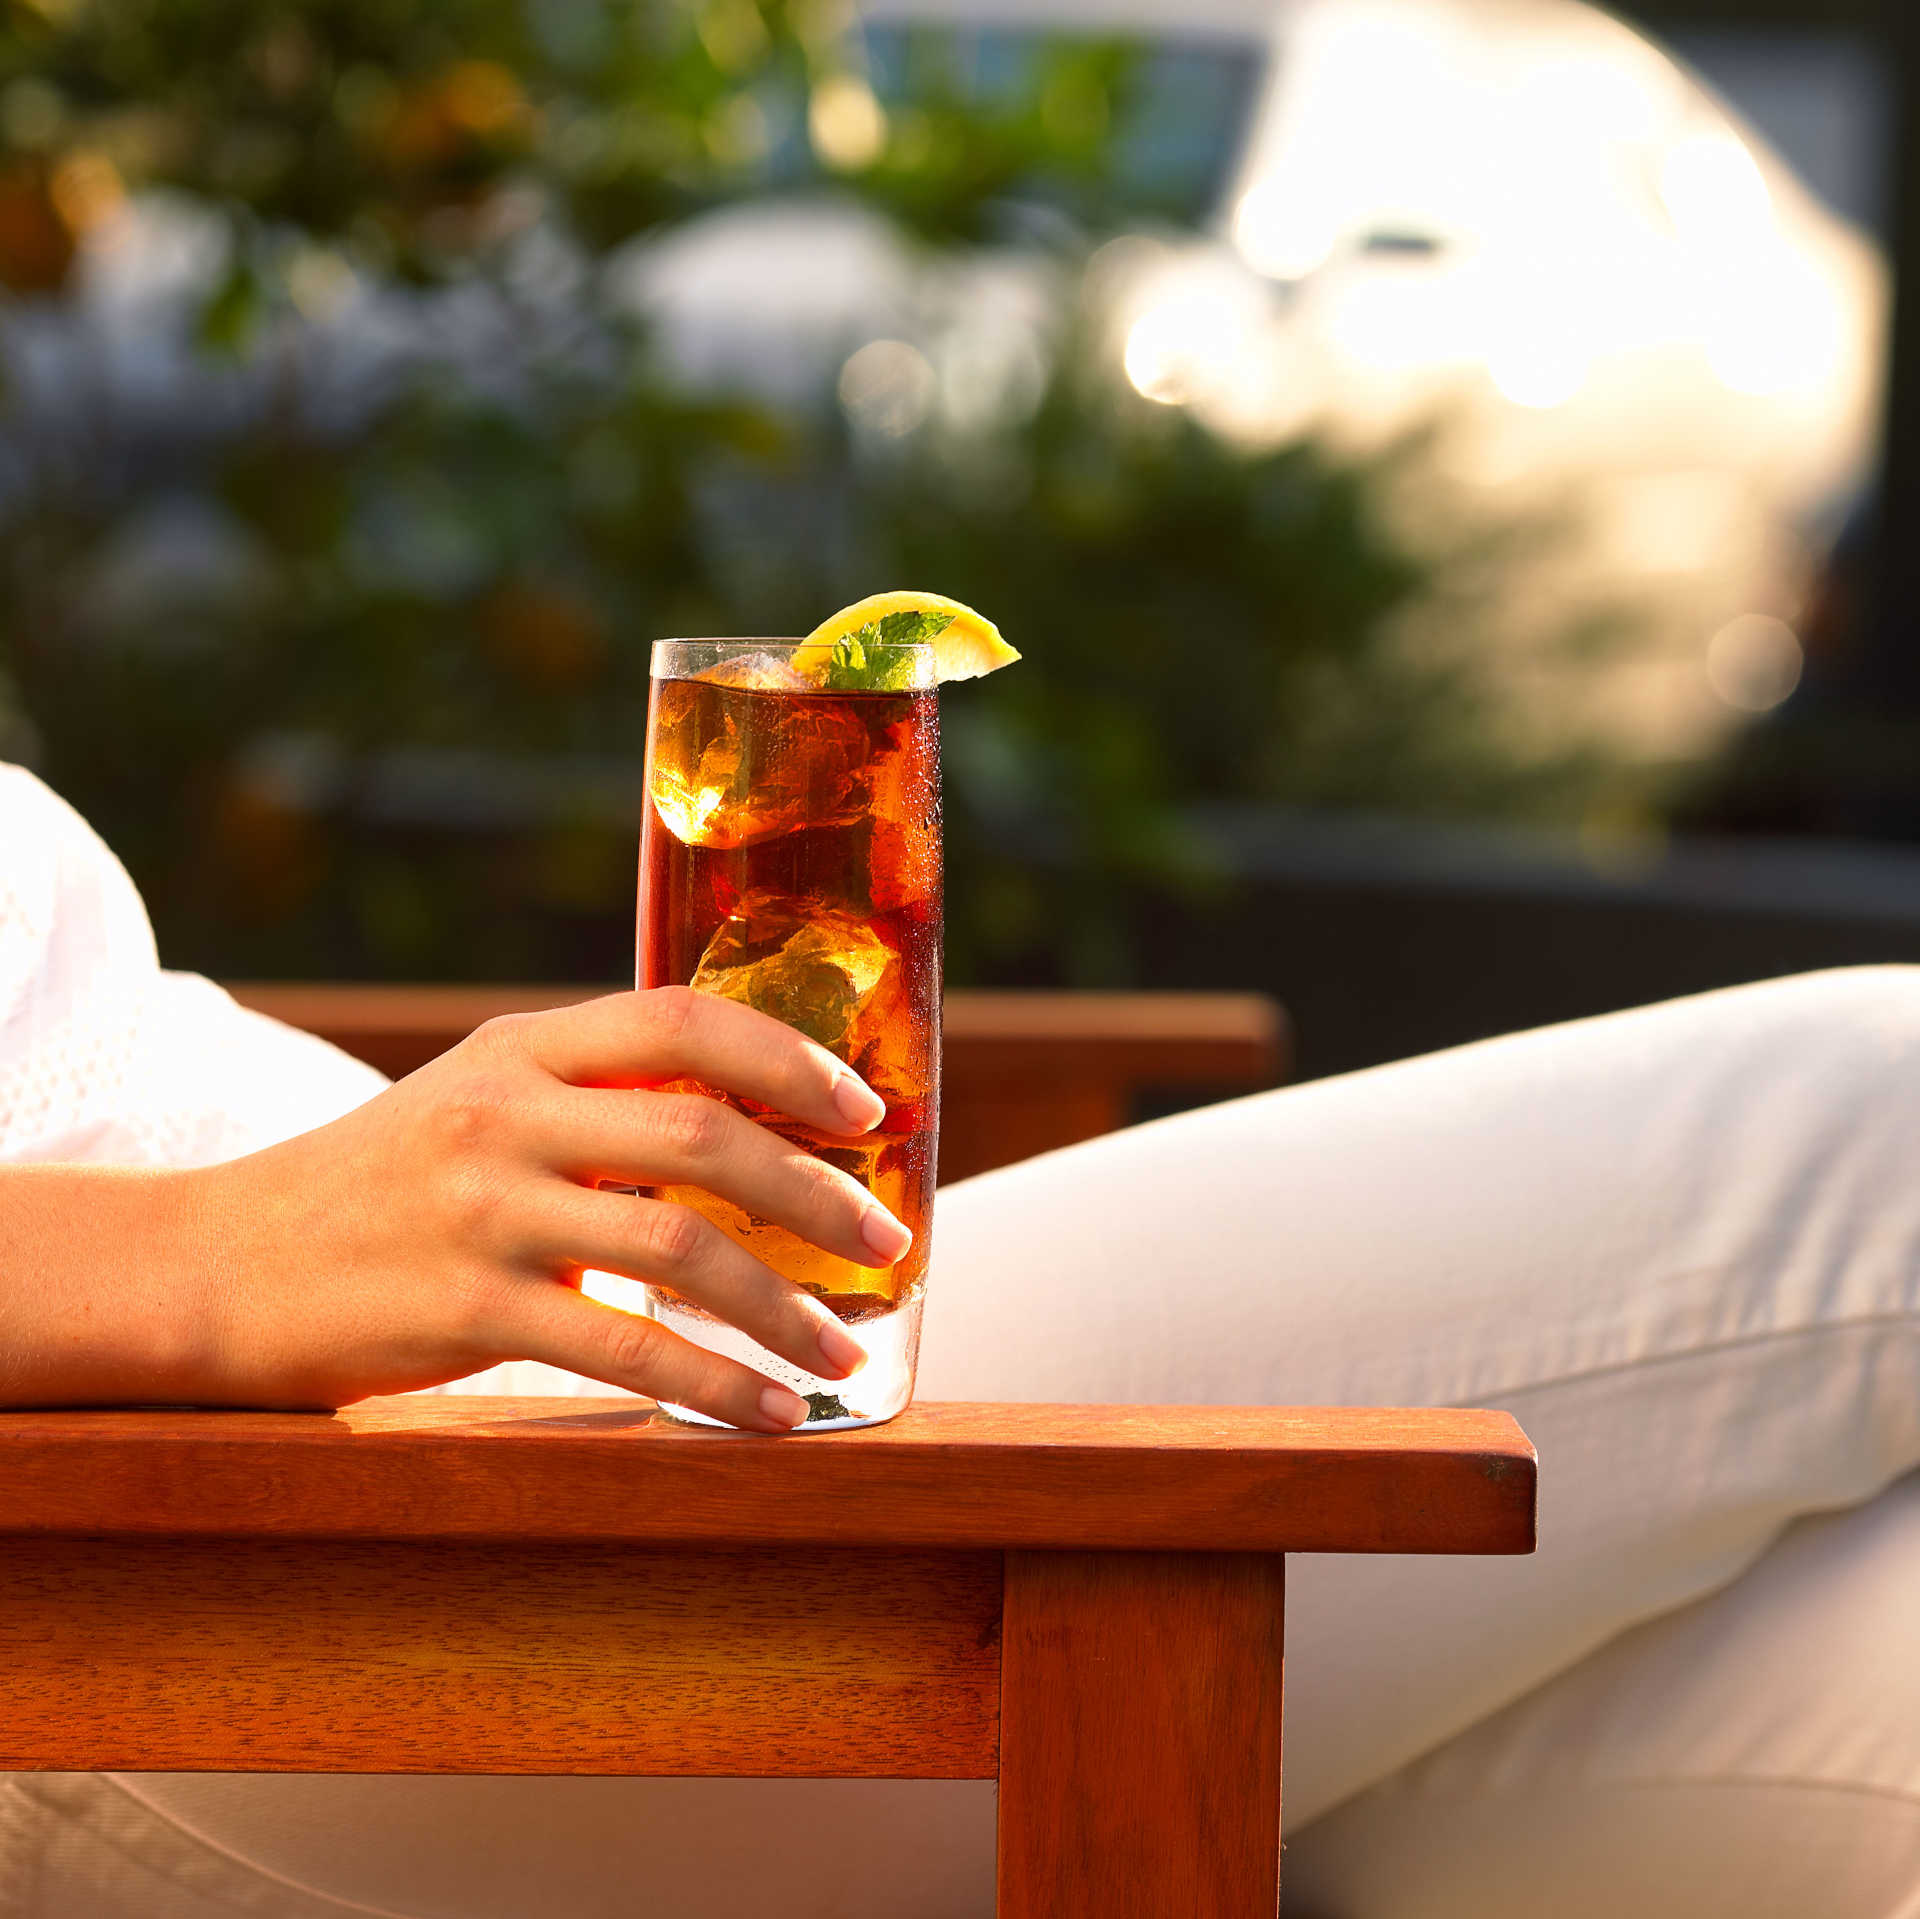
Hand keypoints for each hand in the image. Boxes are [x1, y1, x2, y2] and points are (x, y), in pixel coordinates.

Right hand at [182, 988, 907, 1427]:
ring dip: (783, 1306)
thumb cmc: (378, 1187)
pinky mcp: (463, 1309)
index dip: (789, 1060)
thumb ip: (593, 1102)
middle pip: (703, 1134)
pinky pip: (621, 1349)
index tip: (865, 1111)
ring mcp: (482, 1210)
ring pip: (678, 1246)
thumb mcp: (479, 1103)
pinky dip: (711, 1384)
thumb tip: (744, 1135)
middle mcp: (506, 1112)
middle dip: (817, 1192)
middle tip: (889, 1241)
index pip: (682, 1021)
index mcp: (523, 1049)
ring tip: (843, 1349)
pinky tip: (766, 1414)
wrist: (218, 1266)